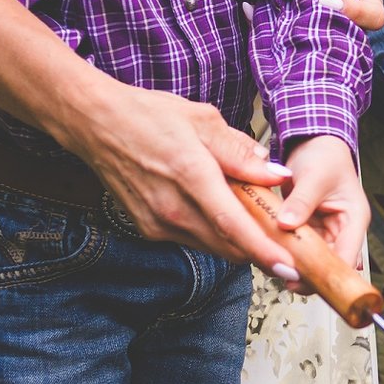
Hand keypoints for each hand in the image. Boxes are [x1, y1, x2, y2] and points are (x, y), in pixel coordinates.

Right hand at [68, 77, 303, 271]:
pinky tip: (216, 211)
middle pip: (228, 246)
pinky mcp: (148, 228)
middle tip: (287, 246)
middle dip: (261, 251)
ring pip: (211, 245)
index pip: (233, 226)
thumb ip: (241, 152)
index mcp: (190, 175)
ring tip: (254, 221)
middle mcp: (171, 207)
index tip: (289, 268)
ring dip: (237, 242)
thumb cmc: (148, 115)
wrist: (94, 123)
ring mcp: (157, 222)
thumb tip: (276, 175)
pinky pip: (191, 238)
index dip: (264, 251)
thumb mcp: (202, 120)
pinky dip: (212, 233)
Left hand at [274, 134, 369, 270]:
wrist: (313, 143)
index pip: (347, 257)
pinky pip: (296, 248)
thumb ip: (301, 201)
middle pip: (329, 265)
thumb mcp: (314, 175)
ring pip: (311, 260)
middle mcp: (341, 231)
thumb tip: (286, 224)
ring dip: (293, 264)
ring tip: (272, 265)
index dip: (330, 274)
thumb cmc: (324, 155)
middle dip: (308, 273)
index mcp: (354, 220)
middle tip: (283, 277)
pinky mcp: (307, 231)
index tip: (305, 280)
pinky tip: (268, 251)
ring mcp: (324, 233)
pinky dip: (284, 251)